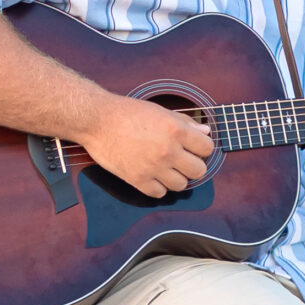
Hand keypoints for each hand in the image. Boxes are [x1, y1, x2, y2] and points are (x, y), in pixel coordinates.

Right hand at [79, 96, 214, 195]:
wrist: (97, 120)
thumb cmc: (127, 112)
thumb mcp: (160, 111)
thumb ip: (184, 122)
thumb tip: (204, 131)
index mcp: (175, 130)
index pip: (207, 148)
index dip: (202, 148)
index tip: (193, 148)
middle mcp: (168, 150)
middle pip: (199, 170)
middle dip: (192, 165)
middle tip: (181, 160)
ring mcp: (153, 167)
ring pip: (181, 185)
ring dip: (176, 177)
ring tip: (166, 169)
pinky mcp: (137, 179)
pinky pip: (159, 193)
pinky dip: (158, 187)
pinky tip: (152, 176)